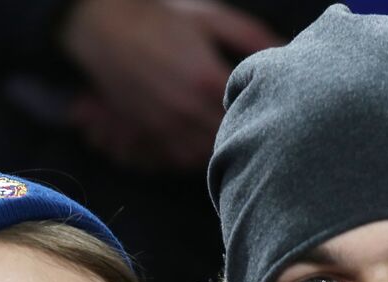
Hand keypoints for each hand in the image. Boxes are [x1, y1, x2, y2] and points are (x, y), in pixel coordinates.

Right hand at [60, 0, 281, 168]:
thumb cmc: (159, 16)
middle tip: (262, 128)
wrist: (102, 24)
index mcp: (208, 80)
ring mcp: (165, 125)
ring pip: (207, 155)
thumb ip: (250, 36)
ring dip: (221, 149)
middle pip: (232, 140)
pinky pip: (179, 159)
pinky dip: (195, 155)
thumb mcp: (208, 18)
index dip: (267, 113)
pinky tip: (203, 141)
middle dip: (247, 134)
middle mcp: (187, 110)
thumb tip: (286, 50)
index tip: (277, 108)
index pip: (251, 112)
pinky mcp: (148, 132)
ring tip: (234, 138)